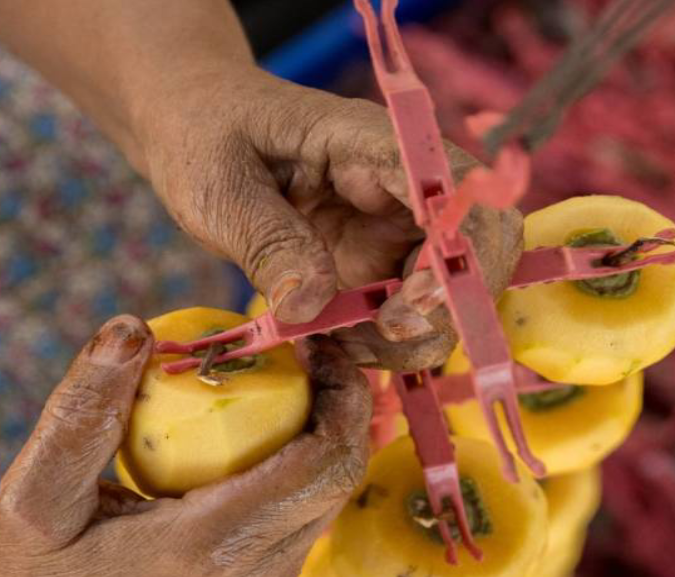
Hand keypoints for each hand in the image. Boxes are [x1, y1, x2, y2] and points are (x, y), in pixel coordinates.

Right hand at [0, 315, 370, 576]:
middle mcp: (254, 571)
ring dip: (331, 425)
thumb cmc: (28, 576)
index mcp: (210, 546)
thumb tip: (131, 328)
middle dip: (346, 400)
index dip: (338, 393)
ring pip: (332, 493)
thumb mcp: (34, 494)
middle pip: (342, 474)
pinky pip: (305, 507)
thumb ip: (81, 411)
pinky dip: (306, 453)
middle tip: (311, 339)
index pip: (319, 464)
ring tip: (297, 364)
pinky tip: (271, 411)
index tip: (314, 336)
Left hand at [138, 70, 523, 370]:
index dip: (456, 256)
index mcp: (376, 145)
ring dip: (409, 341)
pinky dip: (379, 347)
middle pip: (477, 254)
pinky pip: (407, 319)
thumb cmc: (206, 135)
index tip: (406, 307)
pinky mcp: (379, 270)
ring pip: (450, 299)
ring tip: (335, 349)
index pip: (459, 194)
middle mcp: (404, 190)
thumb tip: (308, 304)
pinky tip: (330, 348)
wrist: (196, 129)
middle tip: (375, 340)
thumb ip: (266, 240)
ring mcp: (397, 234)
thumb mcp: (219, 184)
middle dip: (443, 313)